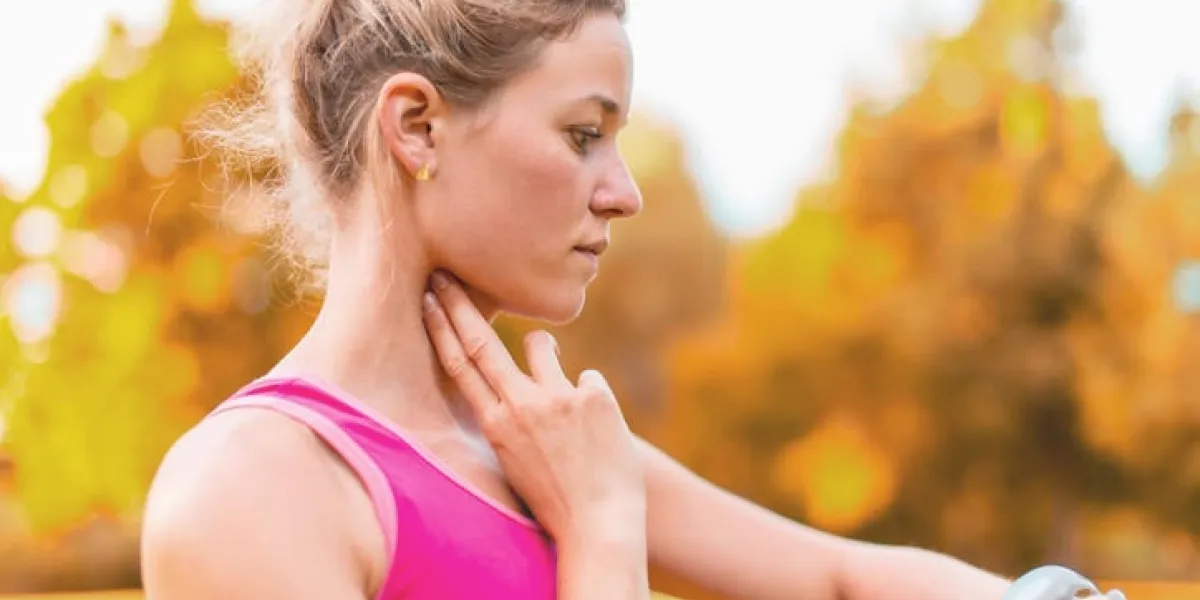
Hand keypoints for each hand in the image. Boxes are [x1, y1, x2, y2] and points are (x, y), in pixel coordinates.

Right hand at [422, 271, 645, 543]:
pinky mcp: (594, 398)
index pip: (460, 366)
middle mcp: (520, 407)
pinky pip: (590, 380)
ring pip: (541, 346)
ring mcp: (557, 399)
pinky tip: (600, 436)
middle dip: (459, 304)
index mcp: (495, 426)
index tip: (429, 297)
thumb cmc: (558, 497)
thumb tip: (519, 375)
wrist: (600, 526)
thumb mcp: (518, 459)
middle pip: (482, 342)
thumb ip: (512, 416)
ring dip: (545, 354)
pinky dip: (593, 401)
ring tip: (562, 398)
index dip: (443, 328)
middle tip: (445, 273)